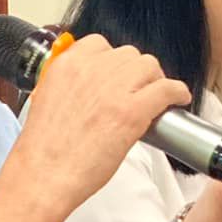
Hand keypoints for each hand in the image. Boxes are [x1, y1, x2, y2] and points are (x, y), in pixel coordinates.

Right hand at [12, 34, 190, 219]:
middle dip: (135, 72)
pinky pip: (166, 89)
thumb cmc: (43, 150)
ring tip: (155, 96)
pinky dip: (177, 93)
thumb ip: (70, 84)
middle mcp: (90, 70)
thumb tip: (95, 86)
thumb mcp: (46, 99)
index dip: (113, 62)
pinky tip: (177, 100)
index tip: (117, 75)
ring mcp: (113, 89)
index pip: (100, 44)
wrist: (43, 176)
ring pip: (149, 66)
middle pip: (128, 55)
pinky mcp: (132, 111)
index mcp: (66, 65)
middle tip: (137, 90)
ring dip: (155, 80)